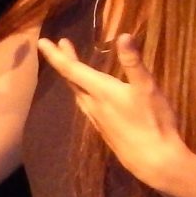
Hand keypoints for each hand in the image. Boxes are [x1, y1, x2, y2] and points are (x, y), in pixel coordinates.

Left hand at [35, 30, 189, 191]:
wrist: (153, 161)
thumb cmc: (152, 122)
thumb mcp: (147, 88)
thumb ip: (133, 62)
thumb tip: (123, 35)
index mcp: (100, 91)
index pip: (71, 69)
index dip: (56, 55)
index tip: (42, 42)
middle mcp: (93, 105)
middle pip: (72, 80)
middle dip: (65, 61)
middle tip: (58, 45)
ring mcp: (98, 119)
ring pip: (78, 94)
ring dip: (73, 76)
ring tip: (72, 66)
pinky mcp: (104, 130)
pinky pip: (86, 105)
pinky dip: (82, 91)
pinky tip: (90, 95)